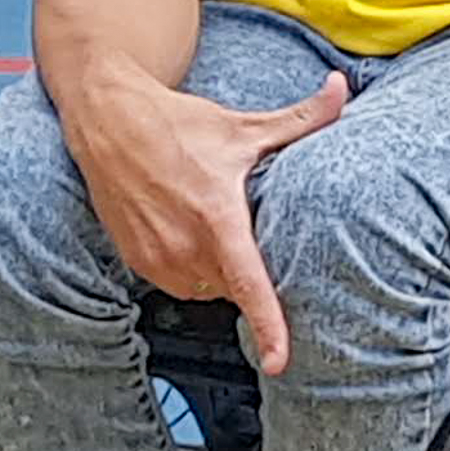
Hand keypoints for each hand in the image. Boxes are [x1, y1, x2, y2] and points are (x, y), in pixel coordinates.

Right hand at [66, 70, 350, 376]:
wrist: (107, 119)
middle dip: (248, 266)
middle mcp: (183, 243)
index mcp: (216, 215)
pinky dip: (192, 269)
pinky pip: (180, 285)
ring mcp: (156, 257)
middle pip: (235, 285)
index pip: (248, 283)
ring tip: (211, 223)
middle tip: (243, 226)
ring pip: (208, 289)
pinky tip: (187, 231)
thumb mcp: (243, 125)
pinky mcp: (137, 262)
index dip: (268, 326)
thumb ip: (301, 118)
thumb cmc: (175, 123)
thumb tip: (343, 89)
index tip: (280, 362)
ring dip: (219, 269)